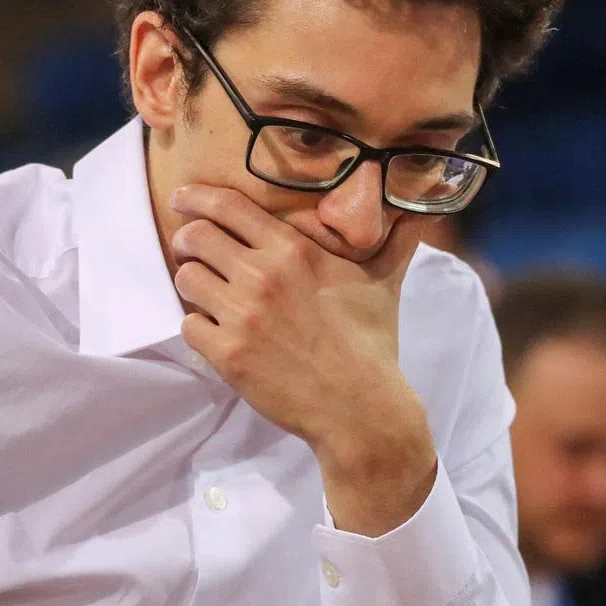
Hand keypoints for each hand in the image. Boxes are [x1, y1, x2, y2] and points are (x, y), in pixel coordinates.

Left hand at [170, 185, 436, 534]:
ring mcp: (243, 315)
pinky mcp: (229, 355)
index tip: (183, 199)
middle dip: (188, 240)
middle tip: (191, 250)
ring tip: (207, 294)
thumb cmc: (372, 342)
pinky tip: (217, 332)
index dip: (197, 198)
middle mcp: (263, 275)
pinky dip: (198, 327)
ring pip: (186, 279)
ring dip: (192, 284)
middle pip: (196, 236)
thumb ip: (394, 242)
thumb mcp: (383, 283)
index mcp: (295, 250)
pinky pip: (189, 325)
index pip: (228, 206)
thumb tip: (422, 214)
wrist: (361, 407)